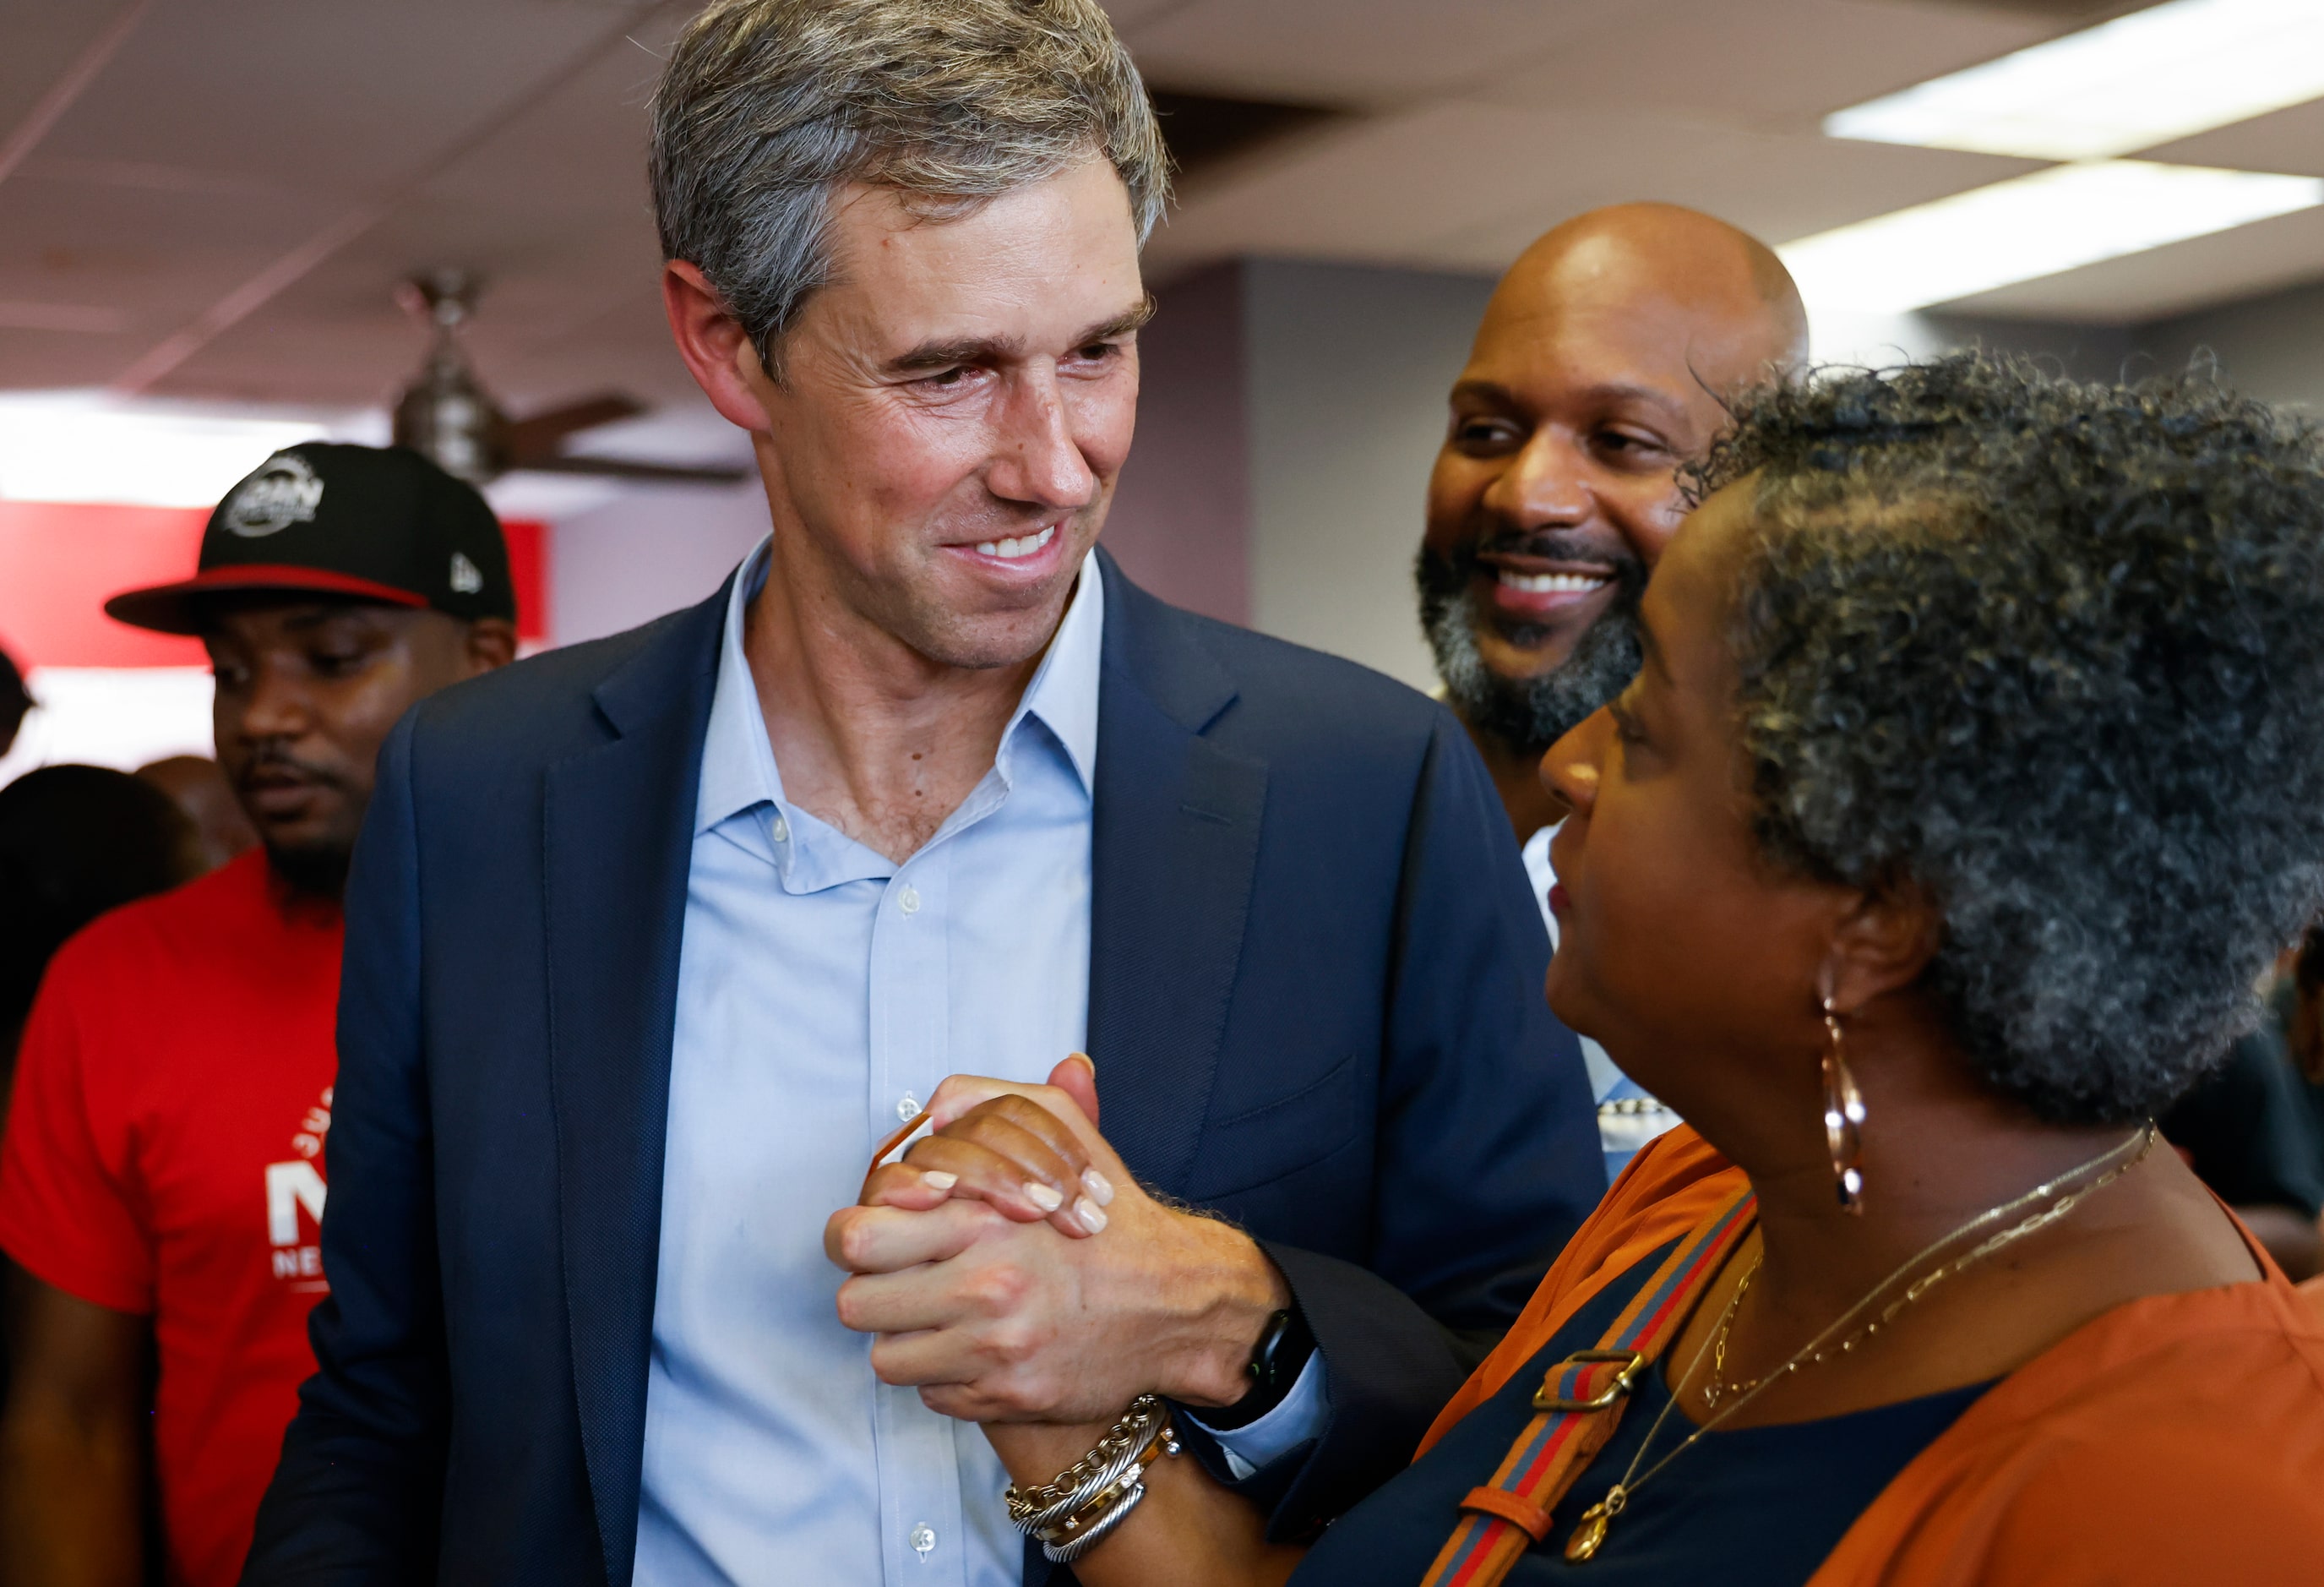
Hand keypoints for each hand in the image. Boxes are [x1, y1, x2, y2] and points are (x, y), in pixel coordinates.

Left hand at [824, 1058, 1291, 1422]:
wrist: (1178, 1303)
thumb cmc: (1109, 1220)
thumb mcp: (1063, 1134)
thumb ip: (990, 1103)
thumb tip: (928, 1110)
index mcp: (986, 1219)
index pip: (858, 1236)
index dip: (856, 1233)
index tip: (877, 1234)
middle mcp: (987, 1288)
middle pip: (856, 1301)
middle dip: (871, 1287)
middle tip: (897, 1278)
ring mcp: (996, 1352)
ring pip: (885, 1357)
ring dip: (905, 1336)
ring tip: (938, 1313)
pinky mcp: (1007, 1399)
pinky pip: (929, 1393)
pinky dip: (943, 1372)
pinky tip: (975, 1345)